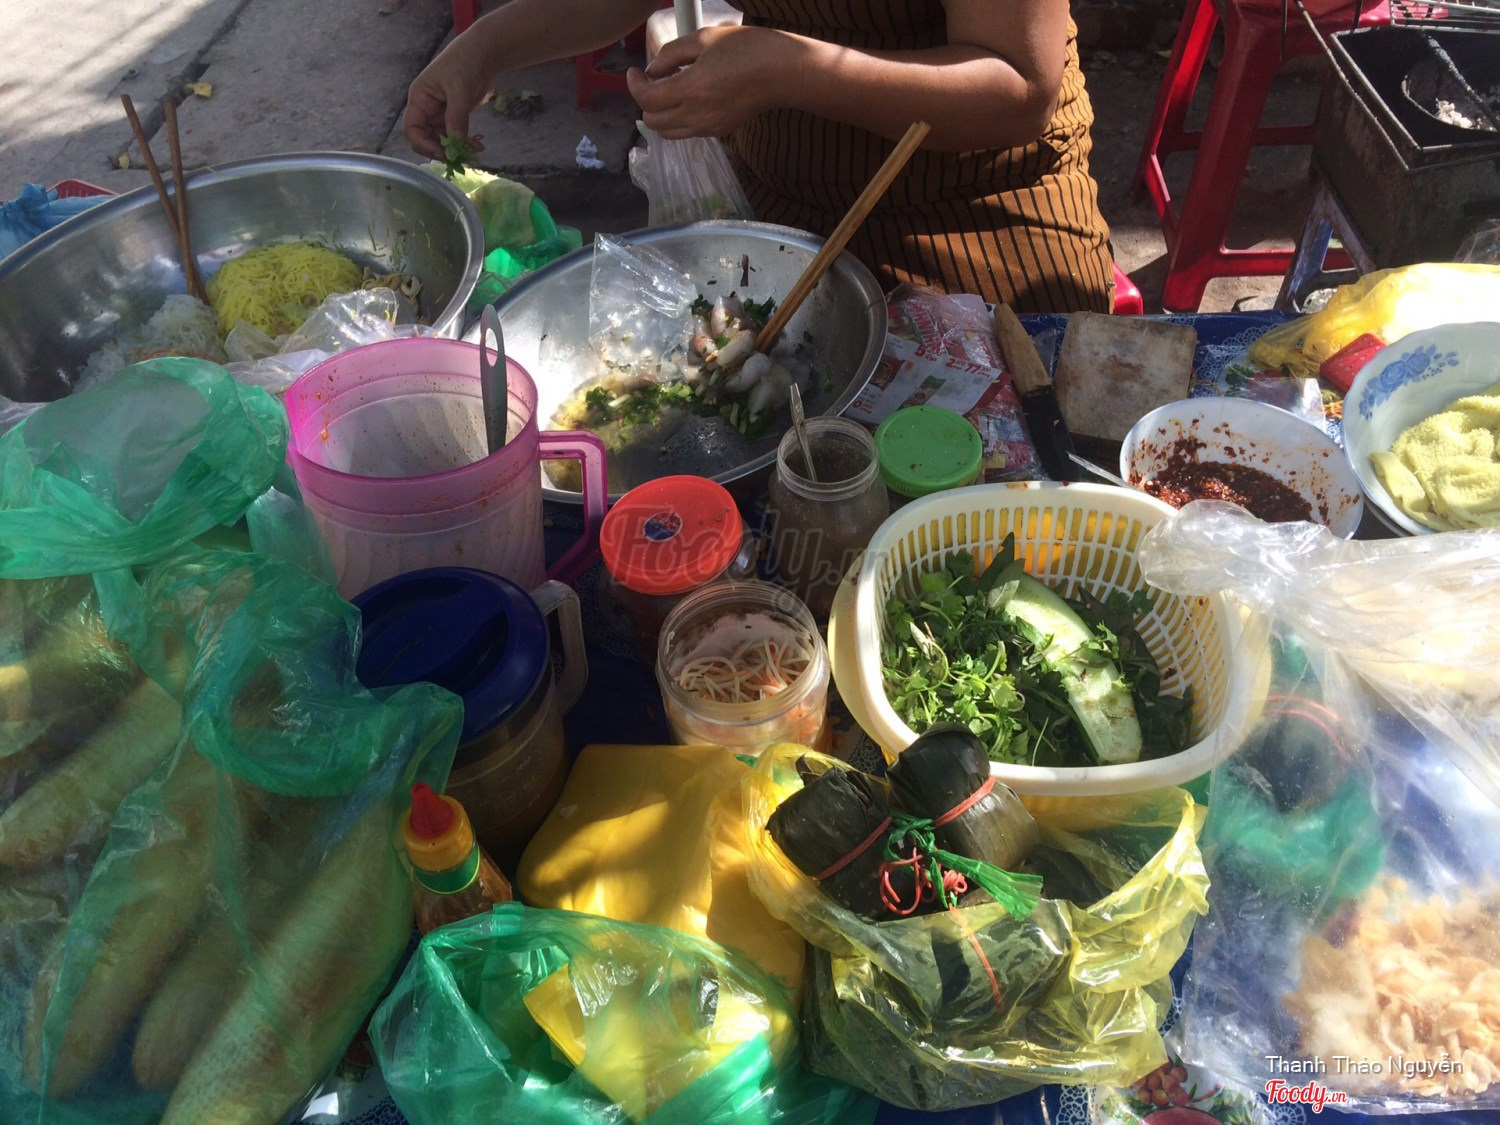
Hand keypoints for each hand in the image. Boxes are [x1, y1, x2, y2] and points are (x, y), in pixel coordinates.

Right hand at [403, 36, 493, 159]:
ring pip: (442, 140)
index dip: (423, 144)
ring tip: (473, 152)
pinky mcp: (454, 116)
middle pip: (426, 138)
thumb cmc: (464, 63)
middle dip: (441, 150)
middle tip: (459, 158)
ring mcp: (440, 113)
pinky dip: (465, 143)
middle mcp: (426, 109)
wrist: (483, 53)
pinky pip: (455, 135)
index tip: (442, 153)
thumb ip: (456, 118)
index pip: (412, 129)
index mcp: (419, 99)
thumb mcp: (458, 91)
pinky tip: (477, 146)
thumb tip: (455, 146)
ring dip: (456, 149)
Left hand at [626, 26, 786, 138]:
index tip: (634, 72)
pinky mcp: (721, 131)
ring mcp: (709, 127)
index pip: (646, 99)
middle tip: (653, 81)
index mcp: (691, 89)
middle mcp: (696, 115)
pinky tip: (691, 97)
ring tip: (671, 90)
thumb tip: (653, 69)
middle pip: (653, 122)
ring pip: (669, 132)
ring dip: (662, 114)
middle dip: (645, 101)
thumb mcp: (705, 39)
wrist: (784, 73)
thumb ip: (672, 54)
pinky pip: (688, 131)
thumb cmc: (749, 49)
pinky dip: (680, 118)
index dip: (634, 85)